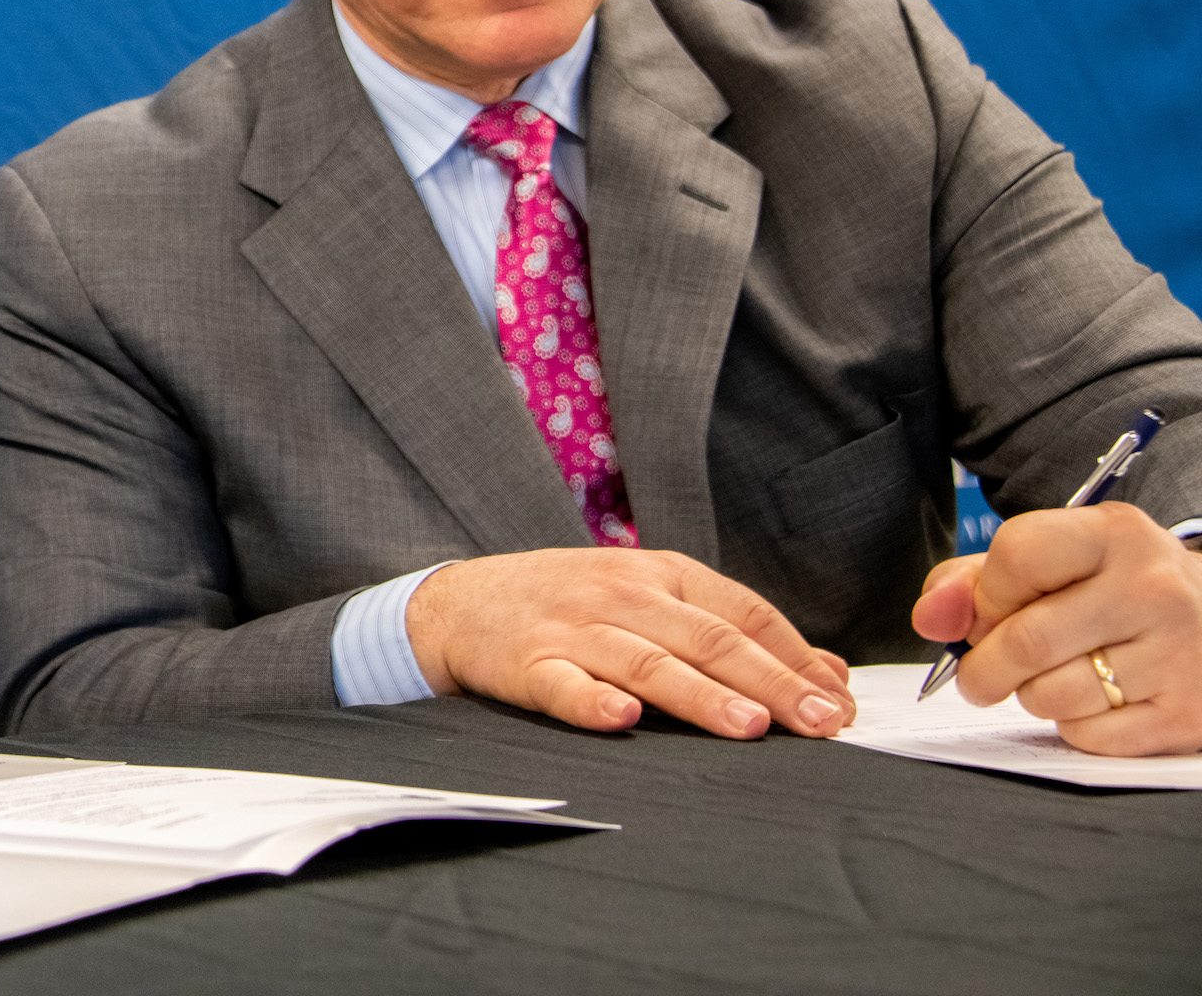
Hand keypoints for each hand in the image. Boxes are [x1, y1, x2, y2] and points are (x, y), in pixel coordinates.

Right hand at [406, 549, 854, 740]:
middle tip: (822, 721)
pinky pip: (564, 685)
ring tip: (749, 726)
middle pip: (708, 639)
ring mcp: (574, 629)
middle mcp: (622, 595)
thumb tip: (828, 672)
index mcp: (659, 574)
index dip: (795, 657)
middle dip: (771, 682)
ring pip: (647, 662)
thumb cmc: (569, 605)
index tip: (840, 702)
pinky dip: (592, 702)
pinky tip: (621, 718)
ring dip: (700, 694)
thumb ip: (732, 630)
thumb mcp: (650, 599)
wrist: (460, 602)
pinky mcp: (528, 664)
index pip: (742, 612)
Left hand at [912, 503, 1201, 754]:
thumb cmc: (1114, 590)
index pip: (1018, 556)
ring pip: (1052, 694)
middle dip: (982, 666)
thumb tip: (931, 618)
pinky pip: (1089, 735)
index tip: (984, 613)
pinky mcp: (1186, 716)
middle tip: (979, 674)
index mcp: (1115, 535)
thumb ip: (974, 580)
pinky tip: (1092, 701)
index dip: (984, 595)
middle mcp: (1154, 590)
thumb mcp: (1054, 560)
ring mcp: (1178, 655)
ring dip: (1027, 696)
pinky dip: (1071, 725)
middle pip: (1026, 639)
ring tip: (1046, 679)